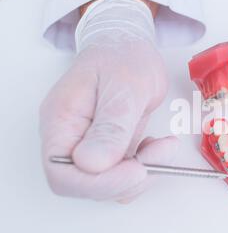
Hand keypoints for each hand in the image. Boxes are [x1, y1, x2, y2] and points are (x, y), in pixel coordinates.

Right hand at [40, 0, 177, 201]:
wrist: (131, 47)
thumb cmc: (124, 58)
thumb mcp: (125, 87)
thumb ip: (110, 127)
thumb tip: (91, 165)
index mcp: (61, 121)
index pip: (62, 174)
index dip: (98, 183)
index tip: (137, 170)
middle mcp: (70, 138)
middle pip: (85, 184)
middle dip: (126, 179)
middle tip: (159, 153)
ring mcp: (89, 146)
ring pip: (108, 184)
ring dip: (141, 173)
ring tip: (162, 146)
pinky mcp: (109, 150)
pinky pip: (123, 175)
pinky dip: (146, 167)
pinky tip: (156, 146)